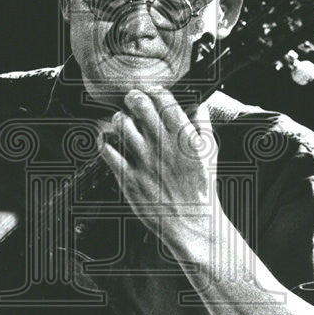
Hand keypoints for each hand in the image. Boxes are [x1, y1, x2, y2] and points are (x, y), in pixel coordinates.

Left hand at [99, 86, 219, 249]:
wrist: (192, 223)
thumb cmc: (201, 190)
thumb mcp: (209, 154)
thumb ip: (204, 127)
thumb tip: (201, 106)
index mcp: (184, 138)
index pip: (165, 100)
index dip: (155, 90)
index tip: (152, 91)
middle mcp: (163, 146)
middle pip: (140, 106)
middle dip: (133, 98)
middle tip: (132, 99)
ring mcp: (145, 162)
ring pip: (122, 125)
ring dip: (119, 118)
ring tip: (122, 121)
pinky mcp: (130, 179)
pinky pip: (109, 153)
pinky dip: (104, 142)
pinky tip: (106, 140)